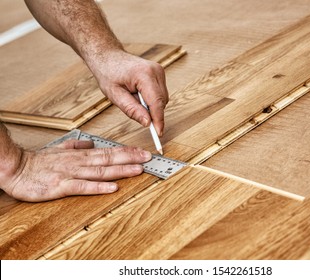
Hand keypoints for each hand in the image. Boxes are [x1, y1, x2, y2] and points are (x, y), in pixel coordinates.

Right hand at [0, 140, 151, 201]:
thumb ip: (77, 146)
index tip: (142, 152)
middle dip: (130, 158)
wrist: (15, 168)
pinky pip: (83, 186)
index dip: (127, 152)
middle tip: (148, 158)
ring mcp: (71, 174)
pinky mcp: (61, 186)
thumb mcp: (59, 149)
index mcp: (80, 155)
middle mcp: (79, 163)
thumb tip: (91, 143)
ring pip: (100, 171)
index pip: (108, 151)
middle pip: (109, 159)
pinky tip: (113, 187)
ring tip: (138, 170)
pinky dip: (99, 187)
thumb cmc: (38, 161)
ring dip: (120, 170)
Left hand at [90, 50, 168, 135]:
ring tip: (133, 97)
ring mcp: (159, 71)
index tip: (158, 133)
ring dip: (150, 105)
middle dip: (151, 112)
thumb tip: (147, 123)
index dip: (158, 120)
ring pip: (162, 99)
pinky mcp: (160, 74)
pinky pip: (160, 94)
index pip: (156, 102)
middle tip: (135, 112)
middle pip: (161, 102)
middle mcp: (156, 71)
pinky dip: (151, 99)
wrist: (108, 56)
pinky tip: (138, 94)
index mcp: (144, 75)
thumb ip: (132, 110)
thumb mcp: (115, 95)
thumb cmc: (109, 72)